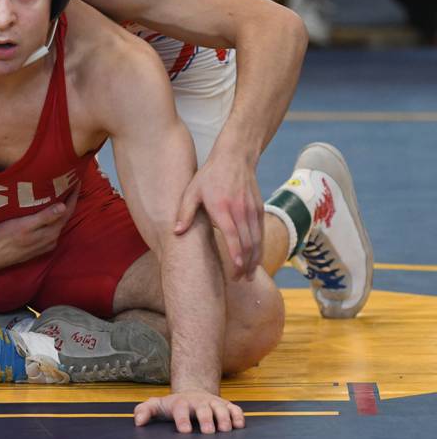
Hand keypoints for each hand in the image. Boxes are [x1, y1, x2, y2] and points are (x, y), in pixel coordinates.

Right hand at [0, 186, 78, 271]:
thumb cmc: (5, 237)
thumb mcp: (24, 225)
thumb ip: (45, 217)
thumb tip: (63, 207)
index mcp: (50, 233)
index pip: (67, 211)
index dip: (73, 195)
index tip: (76, 180)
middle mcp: (51, 240)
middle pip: (64, 217)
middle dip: (69, 201)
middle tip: (69, 185)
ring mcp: (44, 244)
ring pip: (57, 224)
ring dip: (61, 210)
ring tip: (61, 195)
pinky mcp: (37, 247)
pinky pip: (50, 230)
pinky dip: (52, 219)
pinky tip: (47, 213)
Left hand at [133, 390, 244, 433]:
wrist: (193, 392)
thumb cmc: (174, 404)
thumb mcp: (158, 405)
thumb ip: (146, 410)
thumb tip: (137, 421)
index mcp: (181, 403)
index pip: (181, 409)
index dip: (182, 419)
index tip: (184, 431)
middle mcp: (199, 402)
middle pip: (203, 408)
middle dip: (206, 419)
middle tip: (208, 432)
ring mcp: (213, 403)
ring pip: (221, 408)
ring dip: (224, 418)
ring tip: (225, 430)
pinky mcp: (226, 406)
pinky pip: (235, 409)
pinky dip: (238, 416)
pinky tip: (239, 425)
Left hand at [175, 155, 263, 280]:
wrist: (235, 158)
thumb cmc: (210, 176)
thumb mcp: (192, 191)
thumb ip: (185, 212)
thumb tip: (176, 232)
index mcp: (223, 208)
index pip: (233, 235)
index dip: (236, 254)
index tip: (236, 270)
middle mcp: (240, 211)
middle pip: (247, 243)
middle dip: (244, 265)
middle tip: (237, 280)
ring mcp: (252, 211)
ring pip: (257, 241)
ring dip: (254, 261)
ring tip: (247, 276)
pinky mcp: (259, 210)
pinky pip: (261, 234)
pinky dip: (259, 249)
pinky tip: (254, 260)